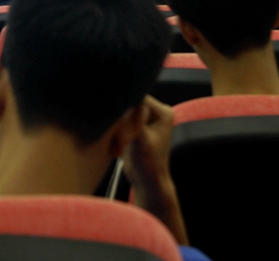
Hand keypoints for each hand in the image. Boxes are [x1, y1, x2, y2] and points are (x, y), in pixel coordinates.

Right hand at [122, 97, 186, 245]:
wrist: (147, 181)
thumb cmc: (149, 164)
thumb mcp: (141, 140)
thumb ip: (135, 118)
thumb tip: (127, 98)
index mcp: (163, 111)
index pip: (136, 96)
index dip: (123, 106)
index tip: (117, 122)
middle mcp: (155, 111)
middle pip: (127, 103)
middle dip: (119, 118)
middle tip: (121, 137)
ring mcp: (144, 117)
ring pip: (121, 112)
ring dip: (116, 126)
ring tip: (121, 143)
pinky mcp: (134, 125)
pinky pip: (119, 121)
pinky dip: (115, 130)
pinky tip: (119, 144)